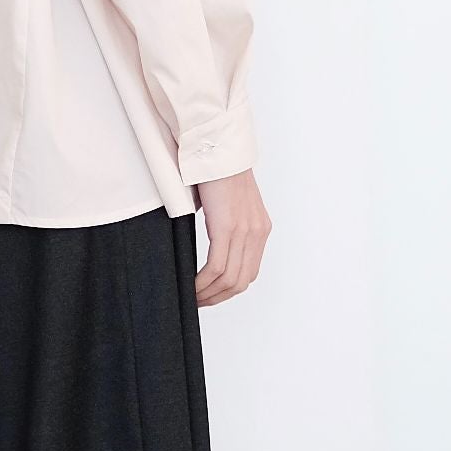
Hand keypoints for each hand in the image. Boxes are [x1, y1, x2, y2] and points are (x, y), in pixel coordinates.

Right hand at [194, 170, 270, 306]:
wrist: (216, 147)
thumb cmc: (215, 171)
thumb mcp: (227, 205)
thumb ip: (224, 226)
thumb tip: (209, 244)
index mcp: (260, 228)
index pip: (249, 272)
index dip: (229, 290)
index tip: (210, 295)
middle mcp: (257, 232)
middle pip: (241, 281)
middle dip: (218, 298)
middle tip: (197, 302)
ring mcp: (244, 231)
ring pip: (230, 279)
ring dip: (209, 294)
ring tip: (191, 297)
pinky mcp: (228, 227)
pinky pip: (217, 267)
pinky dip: (203, 282)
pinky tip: (191, 285)